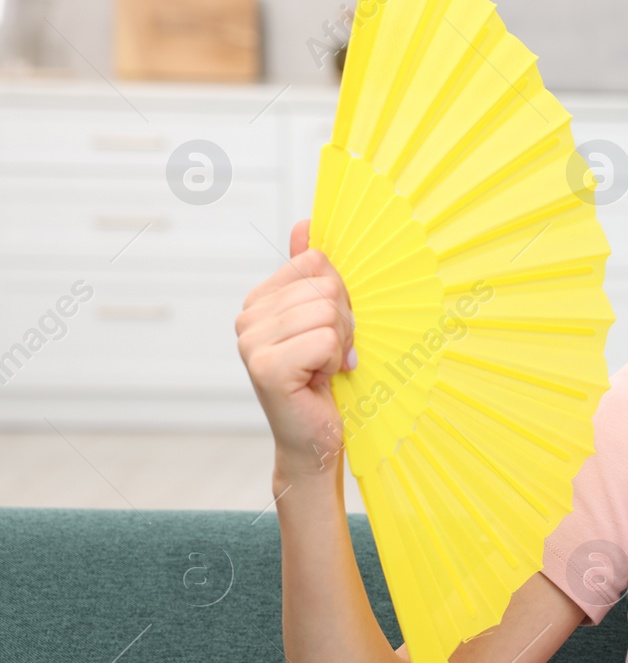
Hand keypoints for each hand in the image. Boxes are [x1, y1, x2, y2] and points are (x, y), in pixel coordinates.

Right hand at [235, 218, 355, 475]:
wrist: (315, 439)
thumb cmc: (323, 381)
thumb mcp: (326, 321)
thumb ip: (312, 275)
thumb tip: (306, 224)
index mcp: (260, 300)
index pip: (316, 262)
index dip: (340, 296)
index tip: (333, 329)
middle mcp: (248, 317)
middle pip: (326, 287)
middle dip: (345, 323)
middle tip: (332, 355)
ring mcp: (251, 342)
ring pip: (328, 312)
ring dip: (341, 344)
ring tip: (325, 368)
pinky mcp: (266, 367)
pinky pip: (325, 339)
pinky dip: (334, 361)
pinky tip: (320, 380)